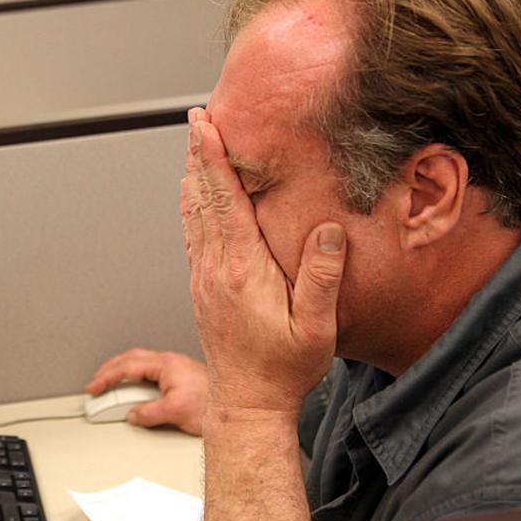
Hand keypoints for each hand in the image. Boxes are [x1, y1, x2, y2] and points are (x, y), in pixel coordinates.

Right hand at [85, 349, 208, 434]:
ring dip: (122, 373)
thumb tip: (133, 415)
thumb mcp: (176, 412)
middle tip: (96, 384)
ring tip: (110, 387)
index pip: (127, 366)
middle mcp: (170, 362)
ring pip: (139, 363)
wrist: (241, 404)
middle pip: (130, 359)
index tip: (94, 387)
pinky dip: (135, 378)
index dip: (106, 377)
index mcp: (166, 364)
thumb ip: (149, 413)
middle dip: (109, 370)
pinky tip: (134, 389)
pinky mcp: (180, 376)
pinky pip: (149, 371)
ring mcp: (175, 367)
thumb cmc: (214, 403)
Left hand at [182, 108, 346, 416]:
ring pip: (193, 213)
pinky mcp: (202, 286)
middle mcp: (216, 268)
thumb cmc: (282, 368)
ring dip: (194, 175)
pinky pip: (193, 233)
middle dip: (200, 155)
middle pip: (203, 197)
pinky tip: (193, 195)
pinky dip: (192, 204)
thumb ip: (322, 278)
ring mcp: (204, 276)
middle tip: (197, 119)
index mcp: (243, 270)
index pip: (225, 201)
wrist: (247, 401)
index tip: (207, 128)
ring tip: (194, 145)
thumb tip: (328, 232)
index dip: (215, 160)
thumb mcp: (316, 328)